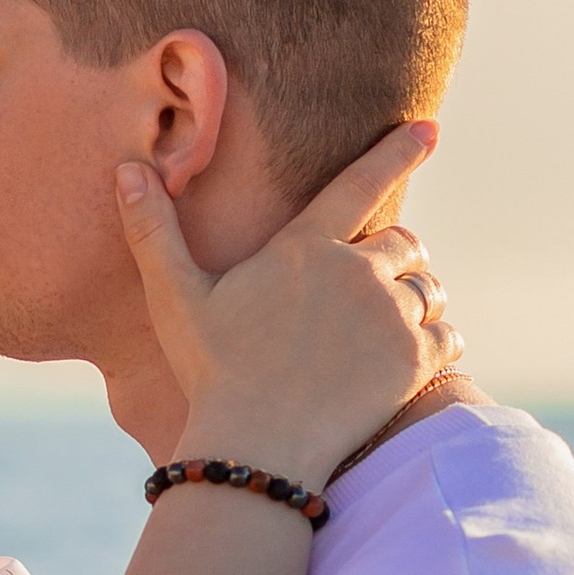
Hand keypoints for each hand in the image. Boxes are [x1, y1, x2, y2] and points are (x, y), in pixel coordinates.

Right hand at [119, 119, 461, 484]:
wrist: (256, 447)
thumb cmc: (213, 372)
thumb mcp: (175, 298)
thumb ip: (153, 231)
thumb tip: (126, 169)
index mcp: (306, 247)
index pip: (361, 182)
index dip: (398, 150)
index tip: (431, 126)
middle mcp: (357, 272)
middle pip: (404, 242)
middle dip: (396, 256)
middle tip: (372, 284)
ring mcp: (389, 317)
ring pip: (428, 289)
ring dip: (416, 299)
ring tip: (387, 325)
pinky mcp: (413, 361)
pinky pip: (447, 334)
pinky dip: (437, 340)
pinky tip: (410, 357)